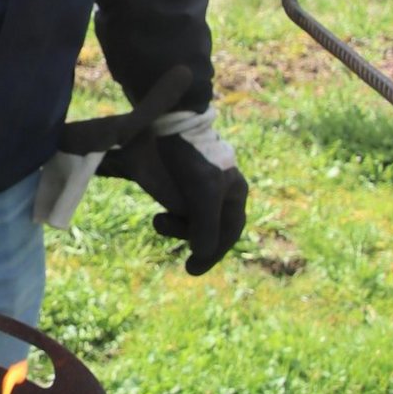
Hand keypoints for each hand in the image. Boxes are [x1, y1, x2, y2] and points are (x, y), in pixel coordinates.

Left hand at [97, 110, 247, 275]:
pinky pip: (175, 214)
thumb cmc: (190, 156)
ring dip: (176, 230)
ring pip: (190, 225)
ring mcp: (194, 191)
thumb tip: (203, 253)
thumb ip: (206, 225)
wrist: (164, 123)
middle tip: (179, 254)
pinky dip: (169, 221)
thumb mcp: (202, 192)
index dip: (213, 253)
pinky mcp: (174, 187)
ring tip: (159, 222)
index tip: (192, 270)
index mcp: (233, 193)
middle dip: (193, 241)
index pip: (229, 233)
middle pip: (209, 232)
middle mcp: (217, 194)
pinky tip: (159, 217)